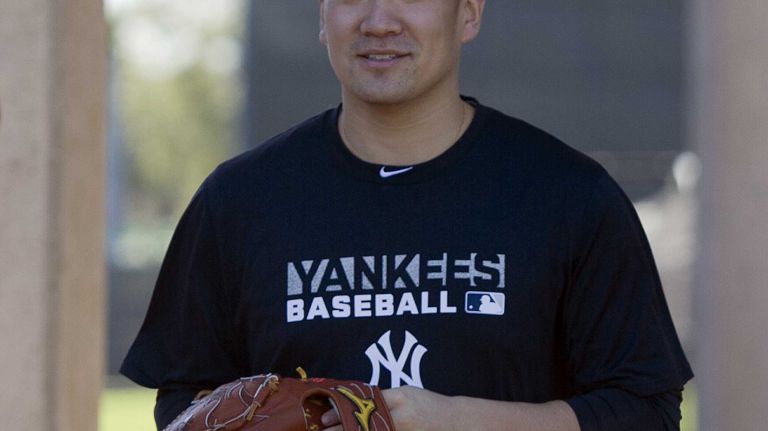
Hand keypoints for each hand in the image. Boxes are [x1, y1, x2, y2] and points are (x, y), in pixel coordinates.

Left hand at [321, 385, 456, 430]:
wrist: (457, 422)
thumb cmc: (430, 406)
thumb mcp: (408, 395)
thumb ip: (384, 400)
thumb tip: (354, 405)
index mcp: (401, 397)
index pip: (365, 403)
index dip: (343, 411)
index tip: (326, 418)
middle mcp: (403, 416)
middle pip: (365, 424)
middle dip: (341, 430)